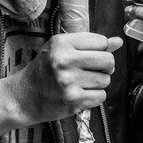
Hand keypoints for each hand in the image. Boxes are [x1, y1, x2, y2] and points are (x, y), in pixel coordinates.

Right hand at [0, 33, 122, 137]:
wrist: (24, 96)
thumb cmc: (44, 70)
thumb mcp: (62, 49)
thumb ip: (90, 44)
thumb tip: (118, 41)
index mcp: (61, 43)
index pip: (101, 41)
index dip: (101, 49)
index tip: (91, 55)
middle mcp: (64, 60)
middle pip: (108, 60)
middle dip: (106, 66)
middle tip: (93, 69)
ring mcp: (69, 81)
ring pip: (106, 80)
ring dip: (99, 82)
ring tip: (82, 82)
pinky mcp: (73, 100)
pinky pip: (101, 96)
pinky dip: (94, 96)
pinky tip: (80, 93)